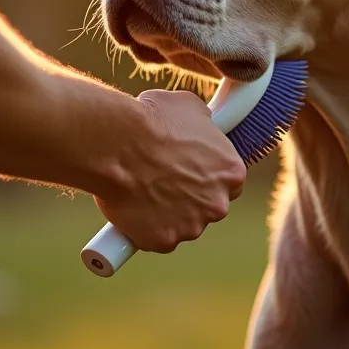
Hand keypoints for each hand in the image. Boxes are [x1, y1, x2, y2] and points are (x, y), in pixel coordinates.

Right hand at [93, 89, 246, 253]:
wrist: (117, 144)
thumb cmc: (152, 120)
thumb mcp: (189, 107)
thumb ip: (203, 124)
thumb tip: (201, 123)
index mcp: (231, 172)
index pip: (230, 182)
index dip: (210, 177)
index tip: (193, 172)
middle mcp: (217, 203)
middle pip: (208, 205)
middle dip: (190, 197)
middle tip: (163, 179)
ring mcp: (191, 226)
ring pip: (182, 224)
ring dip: (167, 213)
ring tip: (143, 189)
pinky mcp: (163, 241)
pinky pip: (156, 237)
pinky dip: (145, 227)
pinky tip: (132, 207)